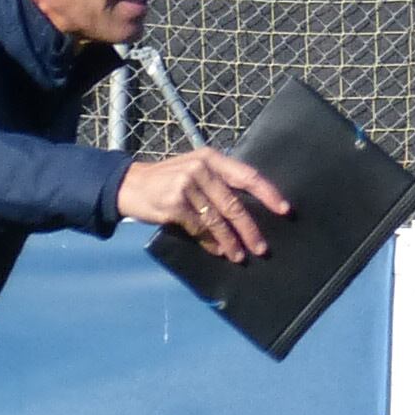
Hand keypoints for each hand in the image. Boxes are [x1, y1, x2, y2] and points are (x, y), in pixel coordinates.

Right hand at [121, 147, 286, 262]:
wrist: (129, 185)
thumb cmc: (167, 181)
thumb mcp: (194, 171)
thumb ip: (218, 184)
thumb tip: (248, 212)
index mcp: (211, 158)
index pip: (247, 175)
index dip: (268, 193)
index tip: (284, 210)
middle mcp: (201, 168)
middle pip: (234, 203)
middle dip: (250, 229)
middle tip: (261, 248)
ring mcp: (186, 184)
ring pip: (217, 220)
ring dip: (230, 242)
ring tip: (239, 256)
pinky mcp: (174, 203)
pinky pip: (199, 228)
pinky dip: (210, 242)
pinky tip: (218, 251)